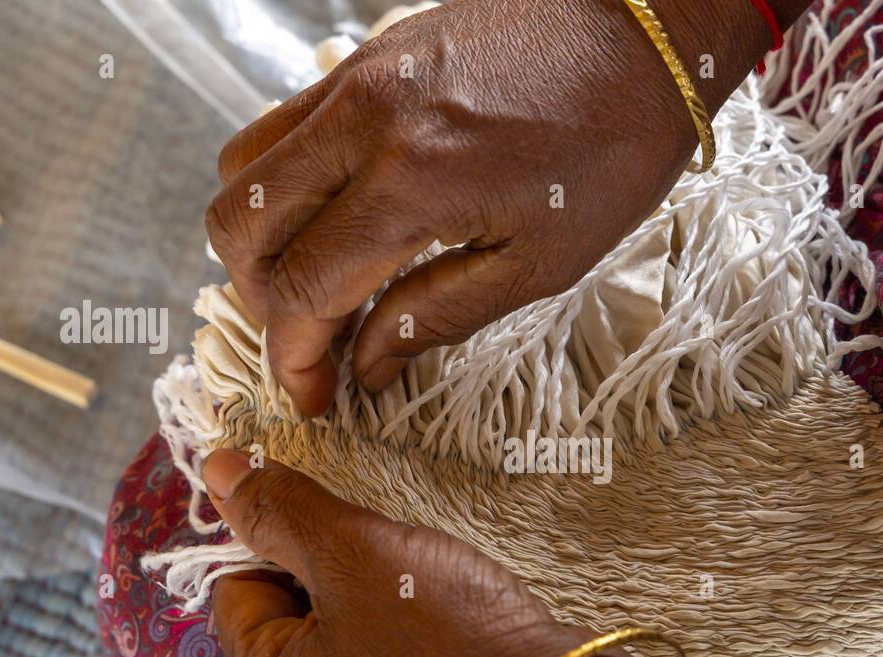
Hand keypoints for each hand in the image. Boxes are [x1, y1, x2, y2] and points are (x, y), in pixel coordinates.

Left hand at [201, 447, 598, 656]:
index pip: (240, 593)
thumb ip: (280, 510)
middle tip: (397, 571)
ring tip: (433, 614)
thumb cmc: (449, 636)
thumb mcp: (357, 551)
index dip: (288, 547)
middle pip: (292, 636)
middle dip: (334, 592)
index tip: (350, 536)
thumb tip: (215, 471)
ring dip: (375, 632)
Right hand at [205, 0, 771, 413]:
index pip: (302, 286)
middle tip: (313, 341)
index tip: (313, 396)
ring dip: (263, 241)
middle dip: (262, 302)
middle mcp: (362, 119)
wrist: (643, 33)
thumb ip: (436, 317)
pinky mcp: (364, 56)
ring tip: (320, 284)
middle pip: (239, 224)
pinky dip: (285, 186)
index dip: (293, 356)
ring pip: (242, 169)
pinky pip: (281, 126)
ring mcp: (355, 76)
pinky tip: (340, 220)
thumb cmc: (611, 151)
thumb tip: (365, 368)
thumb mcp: (539, 263)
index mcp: (410, 181)